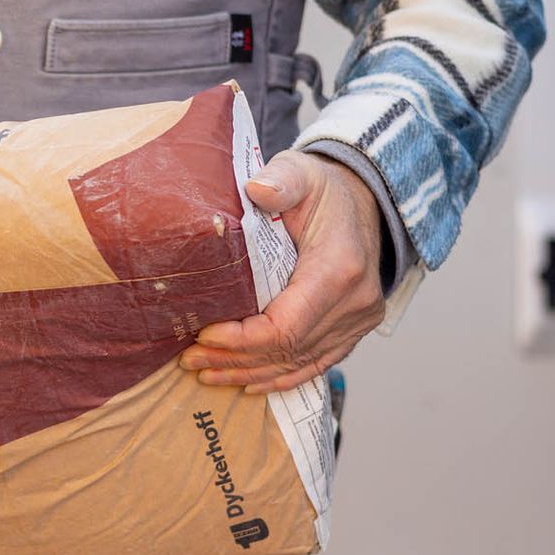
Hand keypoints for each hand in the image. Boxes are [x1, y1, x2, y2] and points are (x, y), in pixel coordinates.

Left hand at [180, 151, 385, 393]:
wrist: (364, 200)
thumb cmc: (324, 189)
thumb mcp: (300, 172)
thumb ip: (281, 181)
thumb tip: (257, 189)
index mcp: (338, 268)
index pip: (286, 326)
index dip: (241, 340)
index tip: (203, 333)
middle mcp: (355, 302)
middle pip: (287, 349)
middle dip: (235, 359)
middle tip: (190, 360)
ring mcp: (359, 320)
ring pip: (299, 363)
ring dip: (250, 373)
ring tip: (207, 374)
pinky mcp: (355, 328)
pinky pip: (317, 363)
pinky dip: (282, 377)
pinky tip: (249, 383)